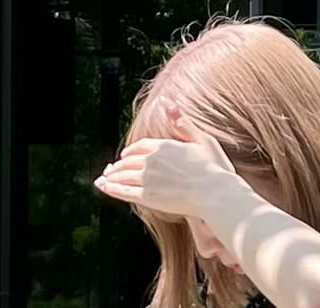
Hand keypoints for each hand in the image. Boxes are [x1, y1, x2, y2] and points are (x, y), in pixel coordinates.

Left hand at [94, 104, 236, 219]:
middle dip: (119, 166)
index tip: (125, 156)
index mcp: (162, 146)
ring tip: (105, 180)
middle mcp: (151, 160)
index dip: (131, 152)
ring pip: (123, 175)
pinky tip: (104, 187)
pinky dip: (111, 188)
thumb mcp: (201, 139)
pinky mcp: (147, 196)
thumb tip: (166, 101)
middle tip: (112, 170)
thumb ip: (182, 122)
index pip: (140, 147)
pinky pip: (124, 191)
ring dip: (112, 177)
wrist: (214, 193)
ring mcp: (147, 178)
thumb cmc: (213, 169)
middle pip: (128, 162)